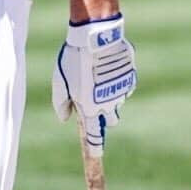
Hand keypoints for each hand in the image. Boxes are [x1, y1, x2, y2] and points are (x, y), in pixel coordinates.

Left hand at [53, 14, 135, 154]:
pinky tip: (110, 67)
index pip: (94, 137)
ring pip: (119, 101)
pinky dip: (120, 81)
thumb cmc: (73, 58)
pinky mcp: (131, 75)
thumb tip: (65, 118)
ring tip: (100, 76)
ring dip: (112, 95)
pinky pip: (127, 85)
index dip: (95, 148)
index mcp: (90, 108)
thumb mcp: (60, 81)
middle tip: (96, 100)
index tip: (96, 154)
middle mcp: (108, 104)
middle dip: (105, 115)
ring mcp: (122, 90)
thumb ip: (61, 104)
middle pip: (111, 121)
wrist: (96, 35)